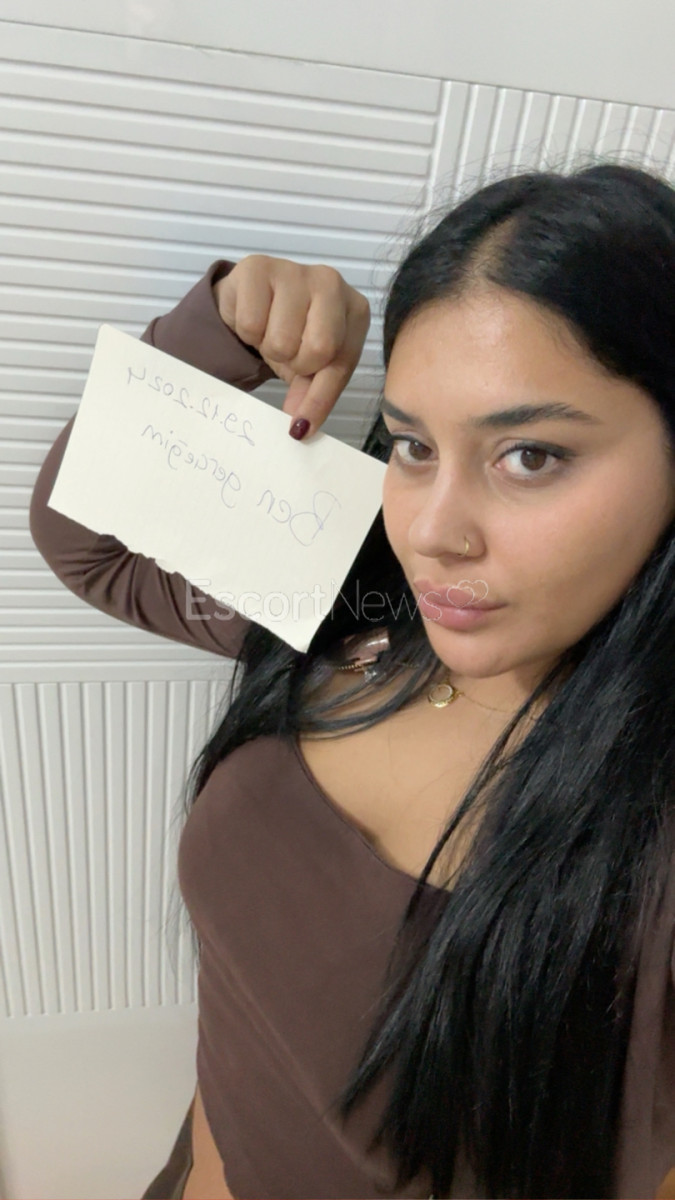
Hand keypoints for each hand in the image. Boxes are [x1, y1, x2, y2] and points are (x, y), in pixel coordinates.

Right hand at [214, 255, 369, 438]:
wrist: (251, 298)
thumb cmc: (292, 330)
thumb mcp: (312, 365)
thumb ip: (314, 394)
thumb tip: (301, 428)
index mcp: (354, 310)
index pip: (341, 363)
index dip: (320, 398)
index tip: (302, 426)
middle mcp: (332, 283)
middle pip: (318, 350)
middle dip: (296, 364)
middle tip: (288, 355)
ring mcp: (296, 270)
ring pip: (281, 341)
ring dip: (269, 347)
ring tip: (270, 332)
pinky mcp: (258, 267)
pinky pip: (250, 324)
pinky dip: (247, 332)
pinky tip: (254, 317)